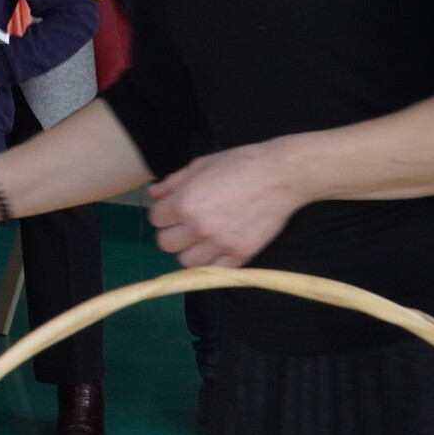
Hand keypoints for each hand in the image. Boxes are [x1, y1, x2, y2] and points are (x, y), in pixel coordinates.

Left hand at [147, 140, 305, 267]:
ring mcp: (221, 244)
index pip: (155, 219)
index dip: (162, 213)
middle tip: (185, 224)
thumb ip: (173, 182)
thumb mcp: (200, 165)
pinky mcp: (241, 254)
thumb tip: (152, 194)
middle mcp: (199, 227)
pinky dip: (212, 262)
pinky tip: (218, 247)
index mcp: (184, 203)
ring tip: (202, 237)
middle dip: (172, 232)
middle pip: (166, 244)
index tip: (173, 209)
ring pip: (186, 262)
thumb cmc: (239, 164)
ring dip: (189, 250)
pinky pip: (215, 270)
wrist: (281, 176)